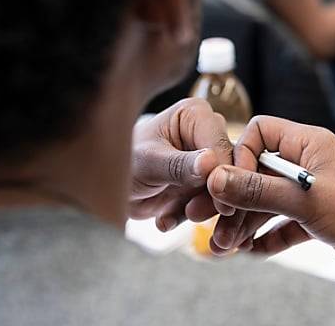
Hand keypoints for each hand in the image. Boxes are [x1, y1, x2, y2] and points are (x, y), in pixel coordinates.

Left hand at [129, 99, 235, 231]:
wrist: (105, 186)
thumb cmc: (122, 162)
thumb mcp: (148, 163)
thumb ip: (178, 165)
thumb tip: (210, 163)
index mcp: (196, 114)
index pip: (223, 145)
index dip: (225, 175)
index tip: (222, 203)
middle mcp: (207, 132)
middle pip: (230, 168)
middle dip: (213, 197)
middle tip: (192, 214)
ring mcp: (207, 159)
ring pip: (223, 190)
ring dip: (198, 210)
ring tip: (167, 219)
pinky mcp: (203, 183)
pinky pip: (209, 204)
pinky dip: (187, 216)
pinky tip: (164, 220)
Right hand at [208, 116, 334, 324]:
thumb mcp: (305, 201)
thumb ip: (258, 190)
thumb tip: (215, 179)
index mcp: (310, 143)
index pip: (259, 131)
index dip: (238, 156)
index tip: (229, 187)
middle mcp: (311, 162)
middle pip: (258, 171)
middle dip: (235, 199)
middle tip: (214, 226)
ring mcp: (316, 190)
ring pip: (269, 201)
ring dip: (246, 222)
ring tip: (225, 248)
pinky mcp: (321, 218)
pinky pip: (284, 223)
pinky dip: (267, 236)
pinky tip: (252, 252)